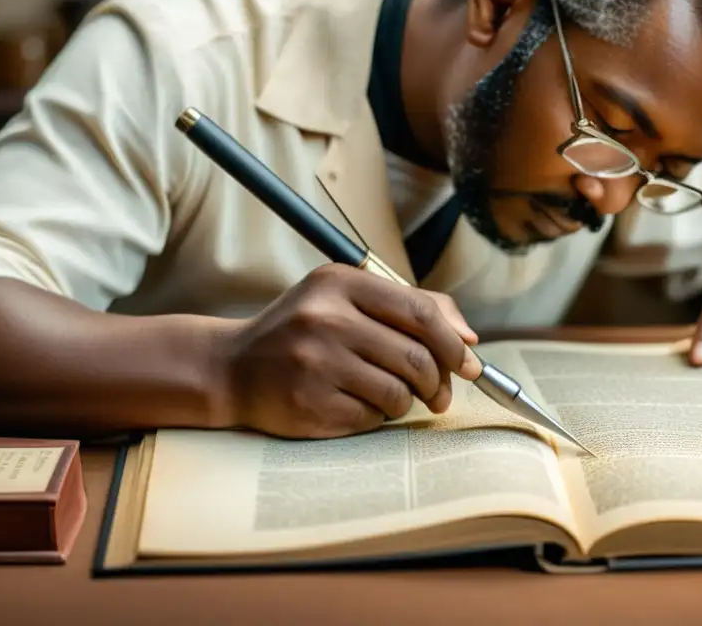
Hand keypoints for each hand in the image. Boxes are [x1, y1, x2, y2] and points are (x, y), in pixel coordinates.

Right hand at [218, 263, 479, 438]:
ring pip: (399, 392)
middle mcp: (326, 318)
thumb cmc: (303, 331)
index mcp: (340, 283)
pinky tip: (358, 405)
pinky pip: (372, 417)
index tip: (468, 363)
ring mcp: (316, 362)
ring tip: (392, 397)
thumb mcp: (347, 299)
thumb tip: (470, 338)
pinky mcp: (310, 403)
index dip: (453, 343)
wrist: (232, 367)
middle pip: (417, 357)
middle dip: (439, 381)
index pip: (421, 312)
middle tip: (440, 394)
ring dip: (407, 402)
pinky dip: (377, 416)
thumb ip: (410, 307)